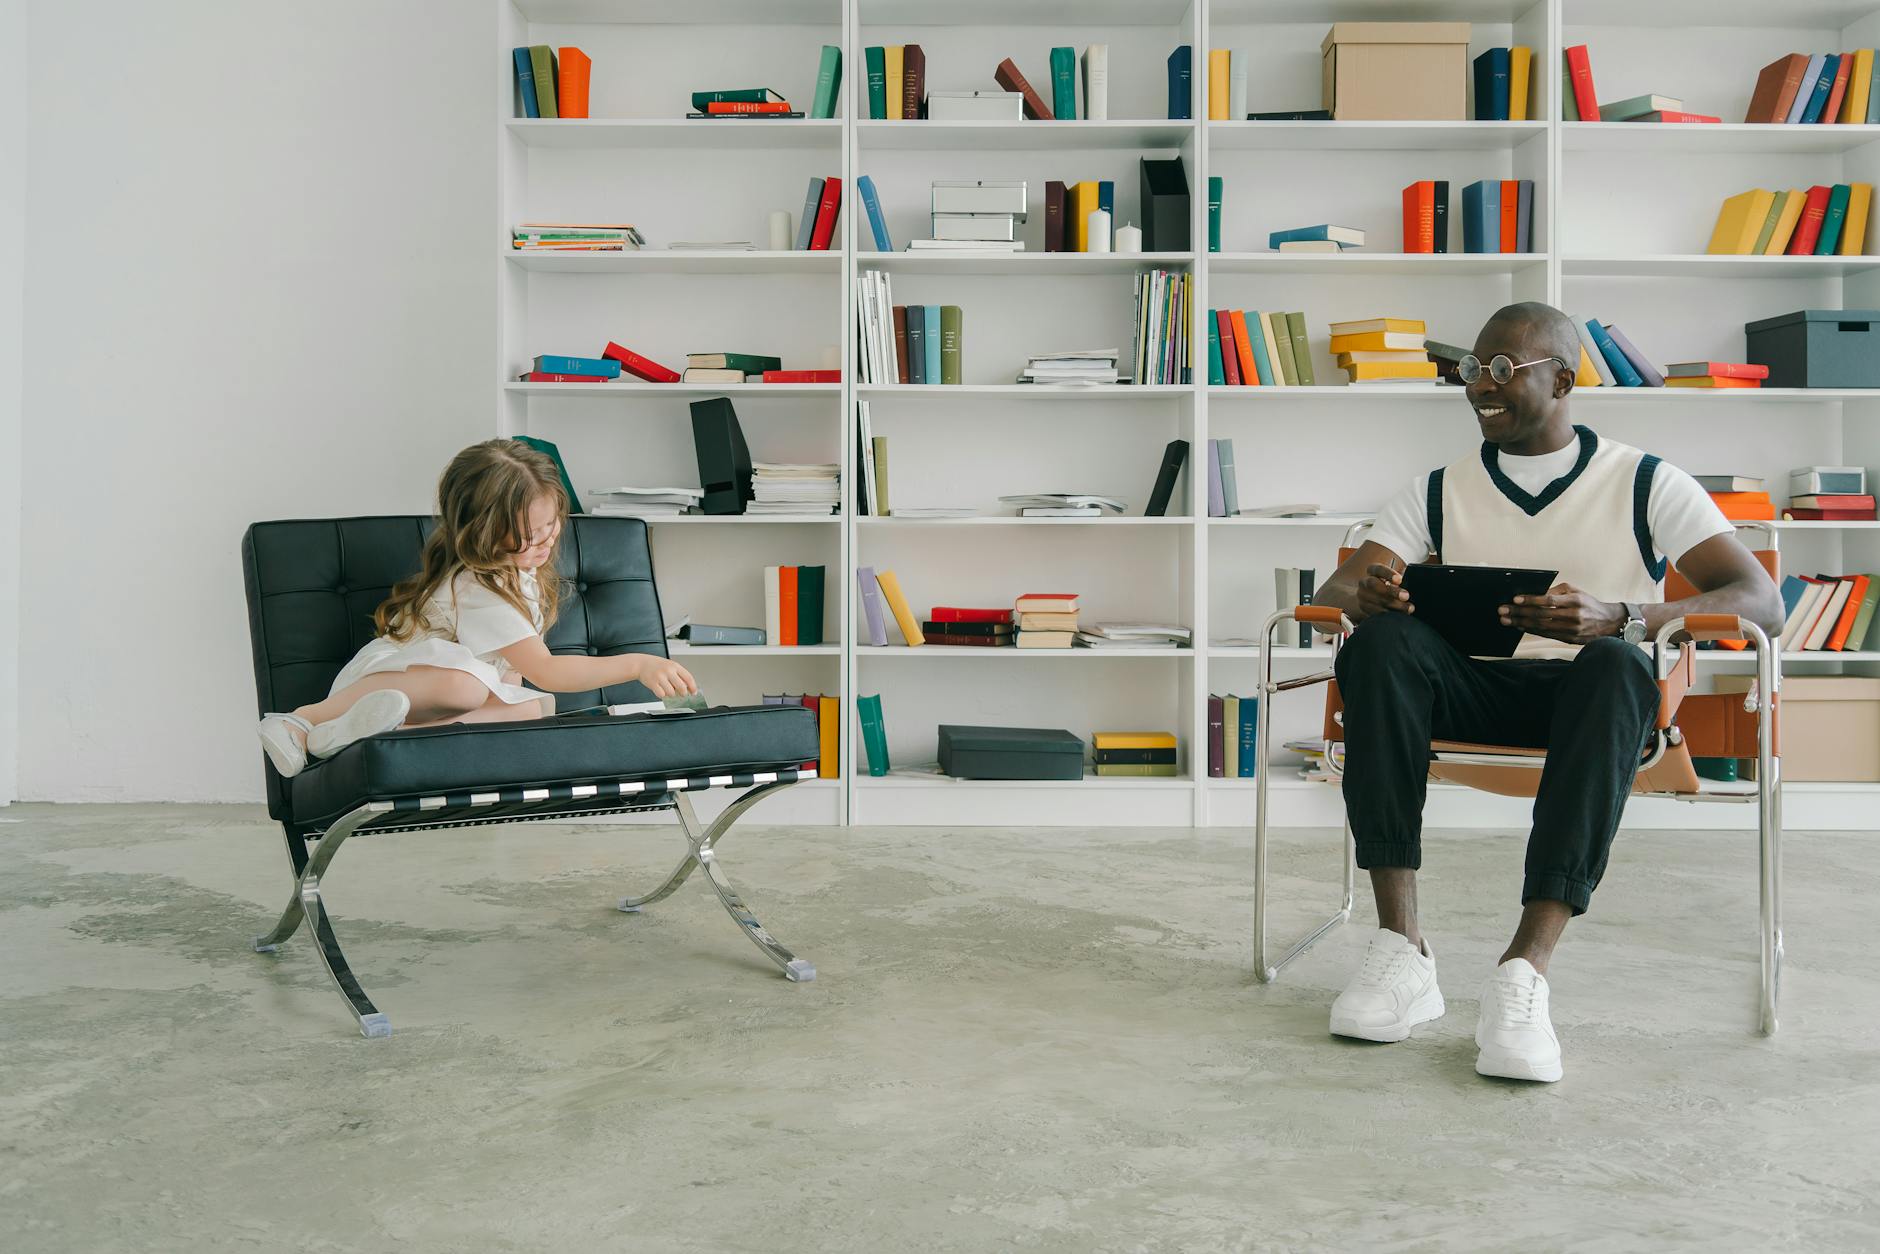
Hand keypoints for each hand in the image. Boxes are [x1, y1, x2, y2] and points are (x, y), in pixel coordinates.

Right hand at [636, 656, 697, 698]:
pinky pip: (662, 695)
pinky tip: (661, 690)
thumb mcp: (670, 666)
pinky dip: (662, 695)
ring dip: (671, 694)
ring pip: (672, 693)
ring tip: (668, 690)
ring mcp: (660, 677)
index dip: (693, 687)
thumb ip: (679, 675)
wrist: (641, 664)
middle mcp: (668, 671)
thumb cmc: (656, 665)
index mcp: (675, 666)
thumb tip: (688, 687)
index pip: (688, 678)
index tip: (694, 692)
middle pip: (682, 687)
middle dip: (683, 693)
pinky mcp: (653, 683)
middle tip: (682, 694)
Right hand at [1356, 563, 1414, 621]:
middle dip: (1391, 591)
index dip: (1388, 574)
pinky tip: (1398, 617)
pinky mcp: (1362, 611)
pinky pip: (1373, 615)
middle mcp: (1364, 583)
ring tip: (1408, 609)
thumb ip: (1400, 579)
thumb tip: (1412, 580)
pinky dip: (1387, 617)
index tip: (1400, 580)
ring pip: (1374, 602)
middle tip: (1406, 596)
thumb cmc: (1386, 586)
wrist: (1367, 598)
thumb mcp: (1392, 578)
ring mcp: (1361, 598)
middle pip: (1374, 585)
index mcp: (1372, 571)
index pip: (1378, 569)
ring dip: (1392, 607)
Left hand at [1499, 582, 1625, 644]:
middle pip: (1541, 615)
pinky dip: (1531, 630)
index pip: (1549, 600)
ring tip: (1506, 620)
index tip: (1515, 599)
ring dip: (1521, 623)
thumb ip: (1555, 592)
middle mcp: (1574, 616)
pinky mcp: (1569, 639)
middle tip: (1502, 610)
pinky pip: (1546, 634)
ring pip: (1541, 627)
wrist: (1609, 622)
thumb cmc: (1588, 603)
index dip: (1531, 600)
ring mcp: (1572, 629)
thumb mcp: (1576, 591)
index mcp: (1576, 601)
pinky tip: (1519, 626)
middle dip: (1519, 612)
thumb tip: (1534, 595)